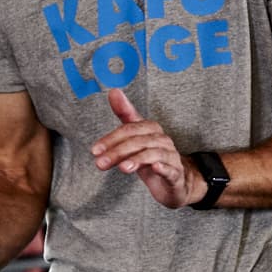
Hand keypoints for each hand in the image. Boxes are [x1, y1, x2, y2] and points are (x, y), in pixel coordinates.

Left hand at [91, 89, 198, 208]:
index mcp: (151, 129)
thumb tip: (113, 91)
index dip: (111, 139)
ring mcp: (170, 157)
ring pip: (153, 154)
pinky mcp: (176, 174)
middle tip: (100, 163)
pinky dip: (163, 167)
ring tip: (122, 168)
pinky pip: (171, 169)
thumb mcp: (136, 136)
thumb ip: (125, 114)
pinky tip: (155, 167)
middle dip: (118, 152)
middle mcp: (162, 140)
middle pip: (138, 141)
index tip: (95, 150)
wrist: (174, 180)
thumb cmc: (151, 155)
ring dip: (136, 160)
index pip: (129, 129)